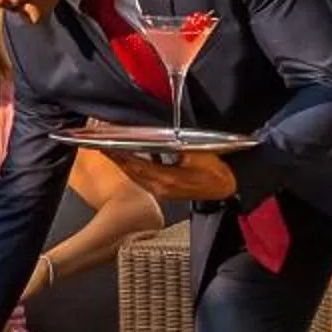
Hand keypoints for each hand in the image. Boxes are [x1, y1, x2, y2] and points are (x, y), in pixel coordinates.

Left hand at [109, 150, 238, 203]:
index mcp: (167, 178)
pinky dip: (136, 168)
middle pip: (131, 172)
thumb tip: (161, 140)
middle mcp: (161, 187)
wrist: (228, 187)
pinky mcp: (167, 191)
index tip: (106, 146)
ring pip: (136, 176)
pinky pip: (145, 178)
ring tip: (114, 151)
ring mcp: (163, 191)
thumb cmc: (216, 172)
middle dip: (117, 159)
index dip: (119, 156)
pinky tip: (135, 159)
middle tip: (103, 147)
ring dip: (125, 164)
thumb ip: (176, 147)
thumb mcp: (196, 153)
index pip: (135, 166)